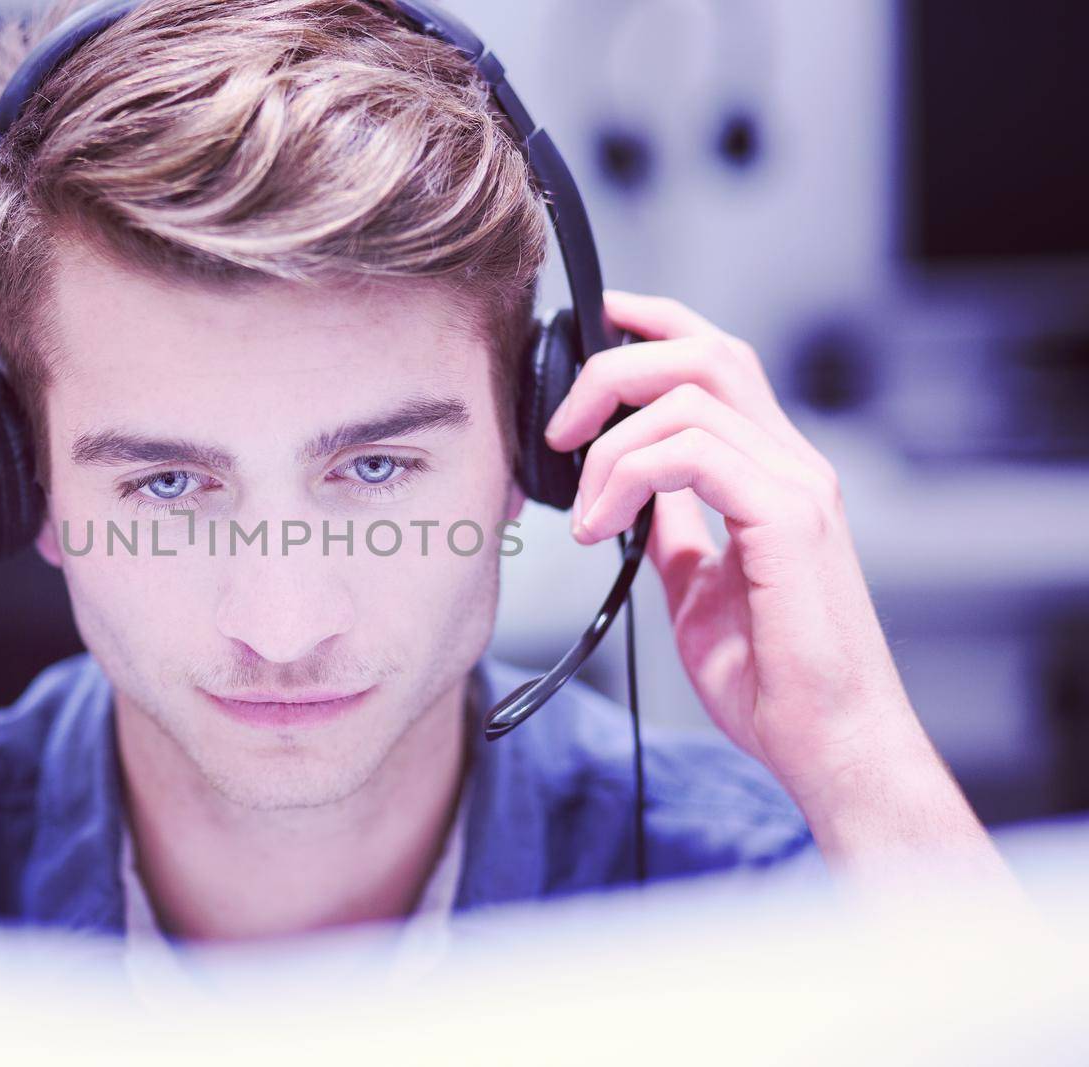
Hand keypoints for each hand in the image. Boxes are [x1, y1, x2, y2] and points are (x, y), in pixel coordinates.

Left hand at [545, 292, 1001, 881]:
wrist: (826, 745)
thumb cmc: (773, 679)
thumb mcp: (698, 588)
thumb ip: (673, 531)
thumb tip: (629, 497)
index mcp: (773, 471)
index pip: (717, 358)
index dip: (653, 323)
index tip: (588, 326)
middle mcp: (792, 464)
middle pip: (706, 350)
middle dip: (616, 364)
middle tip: (559, 429)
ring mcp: (796, 487)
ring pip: (691, 395)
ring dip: (610, 443)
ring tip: (582, 511)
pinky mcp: (788, 520)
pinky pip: (694, 454)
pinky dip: (628, 478)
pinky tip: (600, 529)